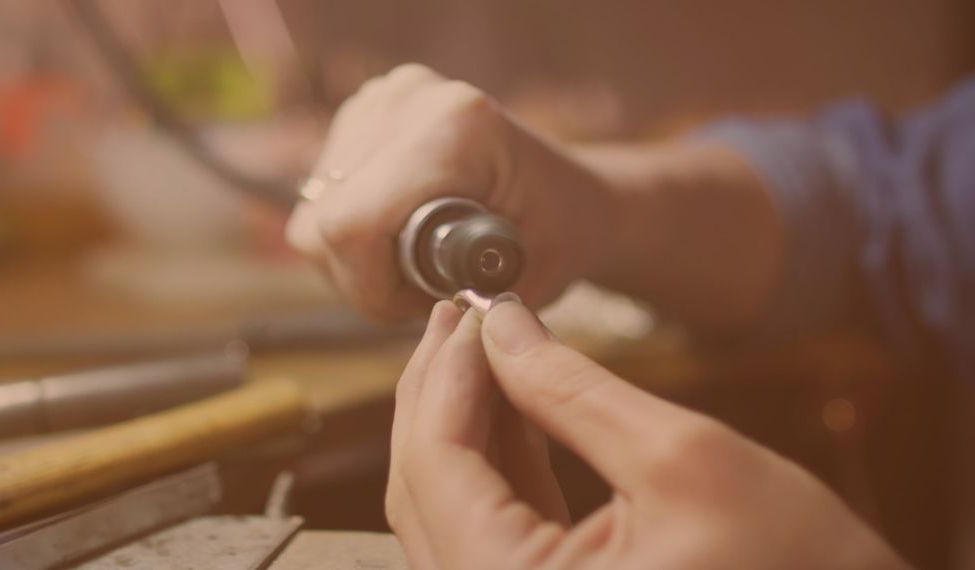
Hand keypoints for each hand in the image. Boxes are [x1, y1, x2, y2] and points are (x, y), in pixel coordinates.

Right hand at [286, 64, 616, 319]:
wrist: (570, 196)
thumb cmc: (557, 241)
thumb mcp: (523, 285)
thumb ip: (456, 300)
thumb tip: (391, 307)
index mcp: (456, 128)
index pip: (353, 224)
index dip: (370, 287)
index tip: (416, 306)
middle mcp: (408, 97)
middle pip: (323, 223)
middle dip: (363, 278)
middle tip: (421, 290)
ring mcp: (380, 99)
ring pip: (314, 215)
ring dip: (355, 260)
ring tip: (416, 263)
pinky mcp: (362, 112)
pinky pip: (321, 197)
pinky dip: (352, 233)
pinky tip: (398, 235)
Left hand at [387, 299, 909, 568]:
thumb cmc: (797, 567)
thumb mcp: (683, 457)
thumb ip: (571, 387)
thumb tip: (499, 324)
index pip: (436, 468)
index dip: (447, 376)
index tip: (468, 308)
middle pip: (427, 488)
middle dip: (441, 392)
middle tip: (460, 315)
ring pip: (452, 504)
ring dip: (462, 420)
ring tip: (480, 344)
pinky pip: (491, 525)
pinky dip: (496, 460)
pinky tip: (509, 399)